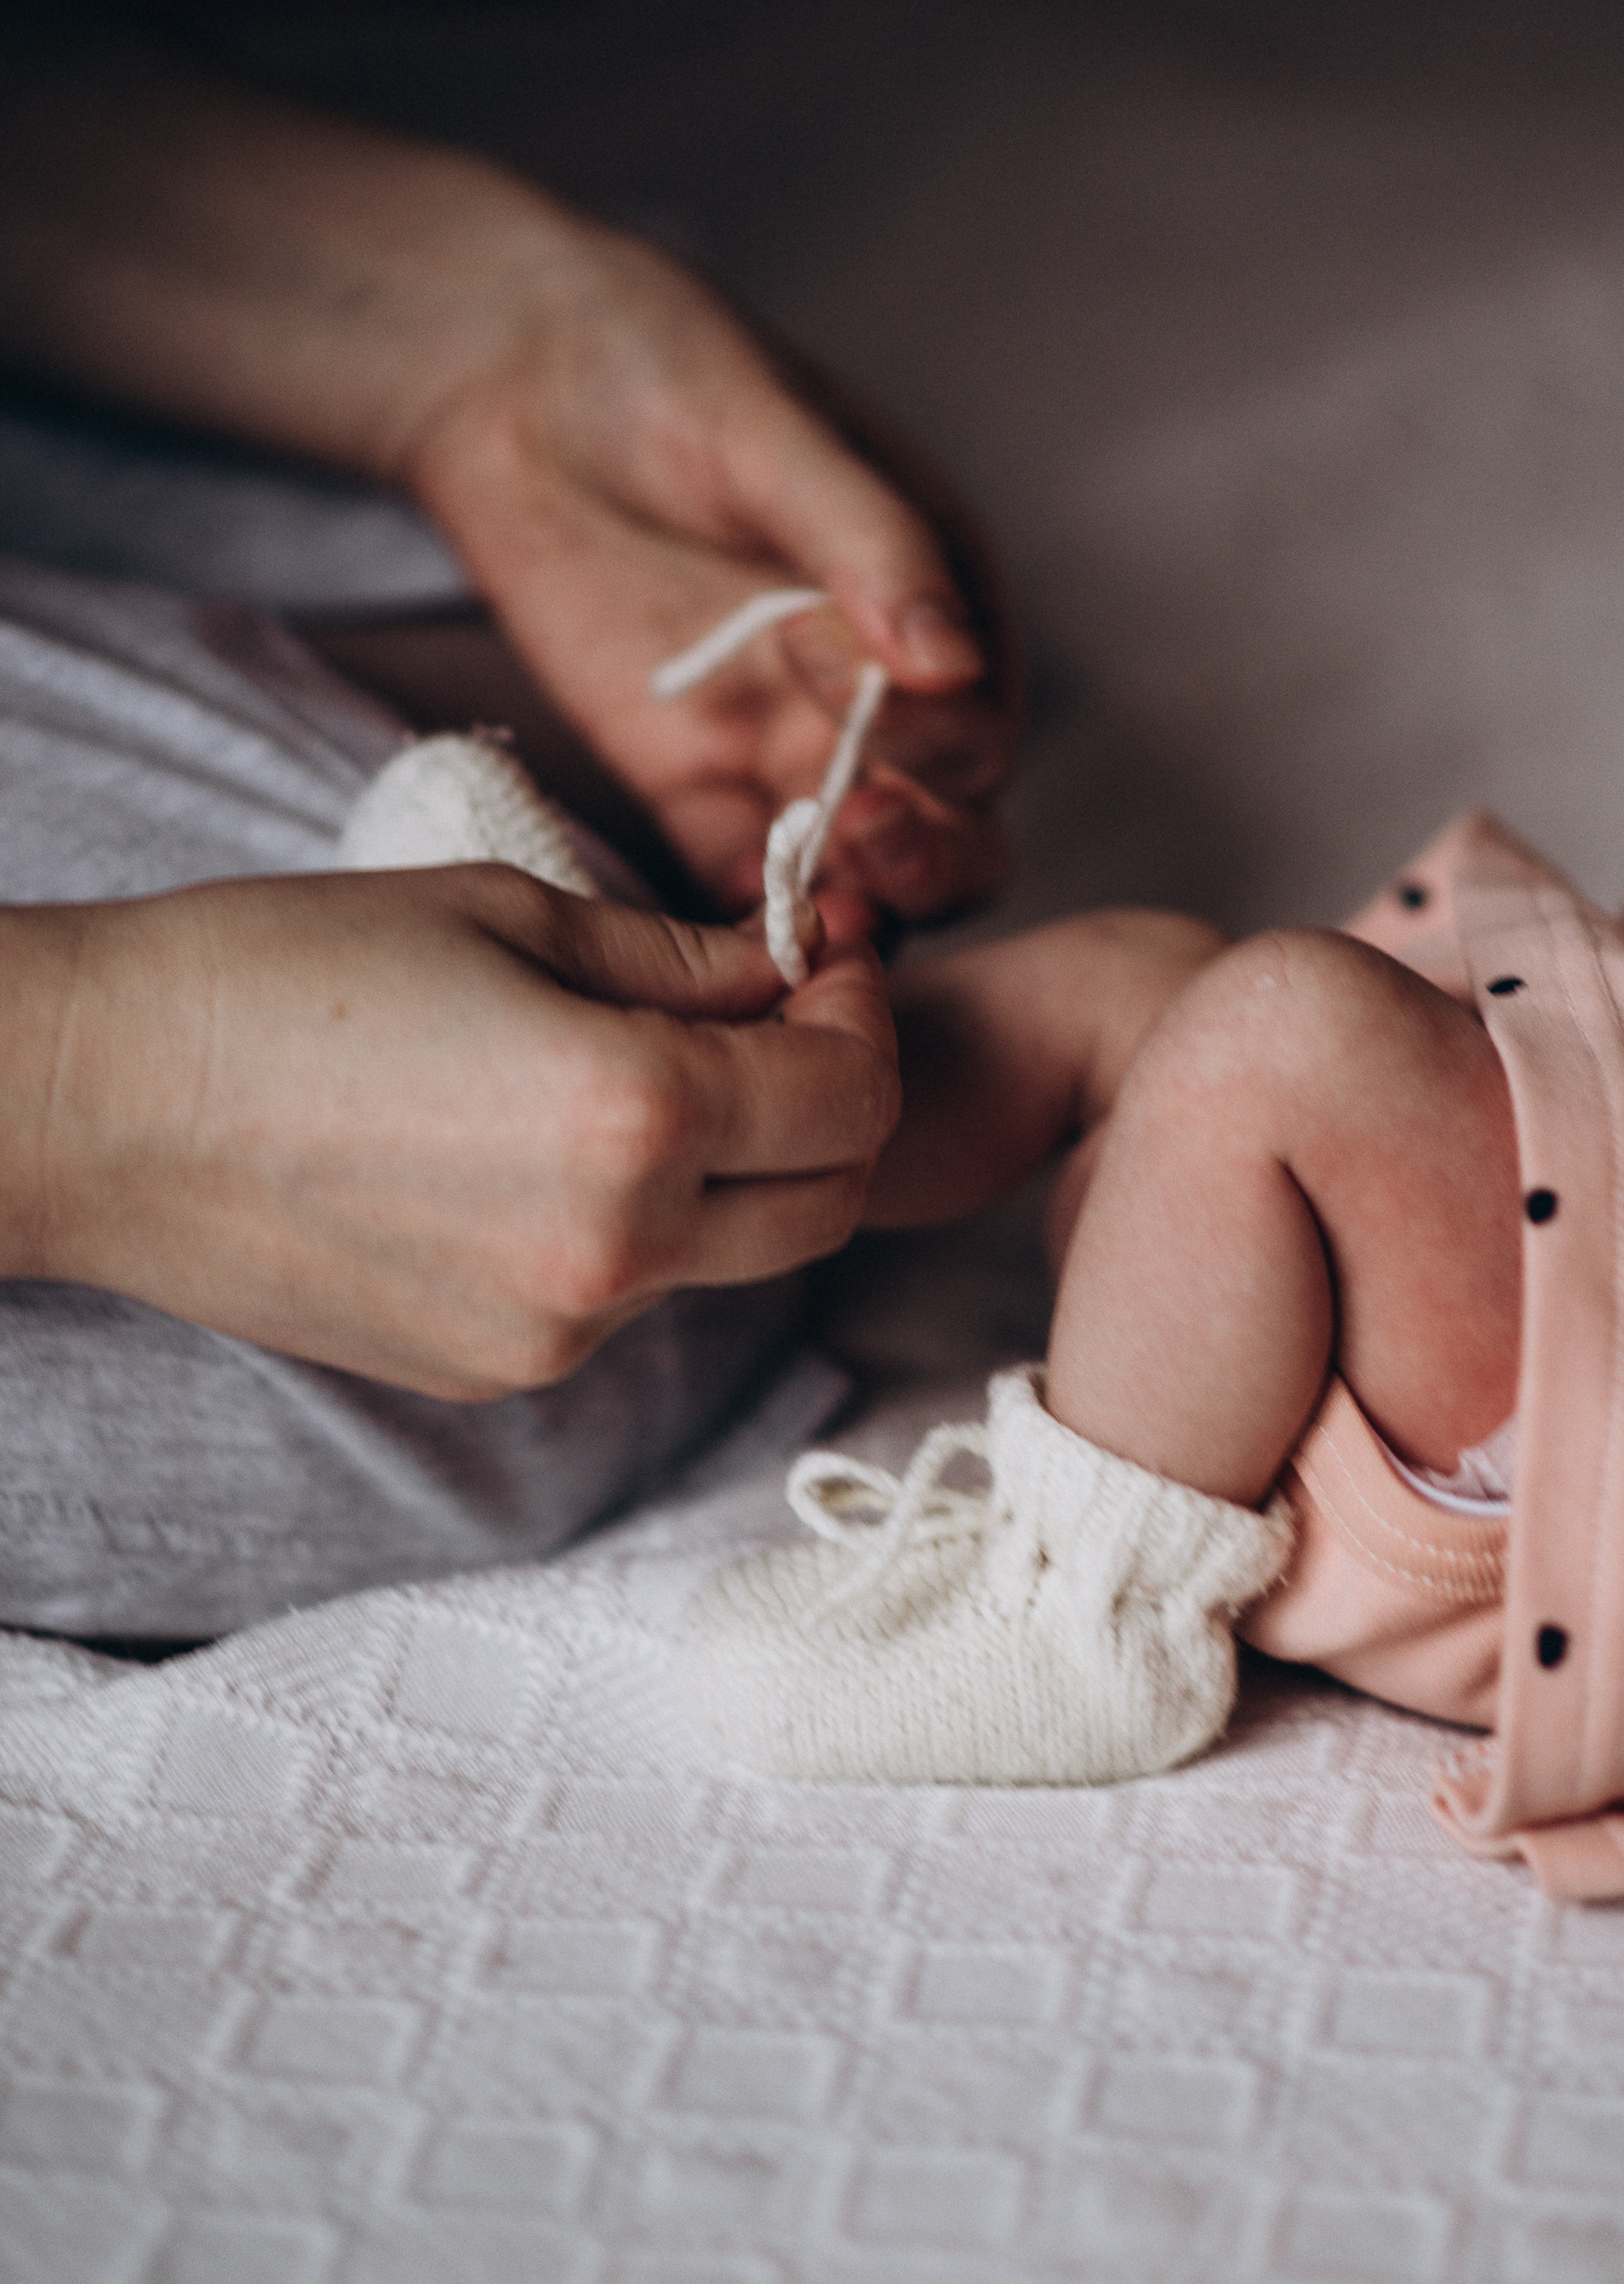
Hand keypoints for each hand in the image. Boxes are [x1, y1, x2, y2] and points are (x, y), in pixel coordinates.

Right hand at [4, 873, 897, 1396]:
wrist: (100, 1105)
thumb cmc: (286, 973)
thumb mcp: (509, 912)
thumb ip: (682, 958)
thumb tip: (792, 971)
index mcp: (638, 1117)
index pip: (853, 1095)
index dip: (863, 1016)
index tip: (827, 961)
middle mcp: (619, 1251)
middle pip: (826, 1204)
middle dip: (834, 1107)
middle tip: (779, 1021)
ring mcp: (555, 1331)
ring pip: (726, 1255)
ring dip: (730, 1170)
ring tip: (635, 1071)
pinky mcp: (494, 1372)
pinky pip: (624, 1296)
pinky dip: (633, 1226)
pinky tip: (536, 1148)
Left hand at [400, 229, 1017, 917]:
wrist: (514, 382)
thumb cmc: (664, 373)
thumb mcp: (771, 435)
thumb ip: (867, 544)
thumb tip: (954, 660)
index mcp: (939, 606)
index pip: (978, 723)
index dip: (935, 736)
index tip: (855, 692)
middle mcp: (881, 698)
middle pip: (950, 830)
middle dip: (923, 851)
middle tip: (856, 831)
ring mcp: (788, 750)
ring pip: (863, 878)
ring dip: (850, 902)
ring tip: (805, 894)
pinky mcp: (694, 786)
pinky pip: (741, 884)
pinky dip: (747, 922)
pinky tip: (725, 936)